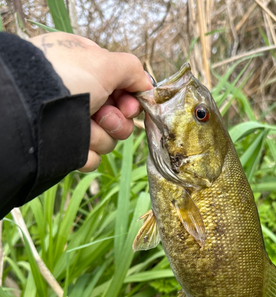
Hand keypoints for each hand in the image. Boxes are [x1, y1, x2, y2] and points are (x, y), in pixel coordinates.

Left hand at [30, 32, 152, 171]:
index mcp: (86, 71)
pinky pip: (90, 157)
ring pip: (107, 140)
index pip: (122, 89)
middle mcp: (80, 97)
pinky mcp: (66, 148)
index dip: (131, 100)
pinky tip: (76, 144)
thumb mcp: (104, 62)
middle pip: (118, 118)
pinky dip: (86, 153)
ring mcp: (72, 124)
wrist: (32, 110)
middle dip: (117, 121)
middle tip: (104, 116)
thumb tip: (146, 83)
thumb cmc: (65, 78)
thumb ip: (132, 70)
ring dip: (101, 136)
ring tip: (85, 127)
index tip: (129, 105)